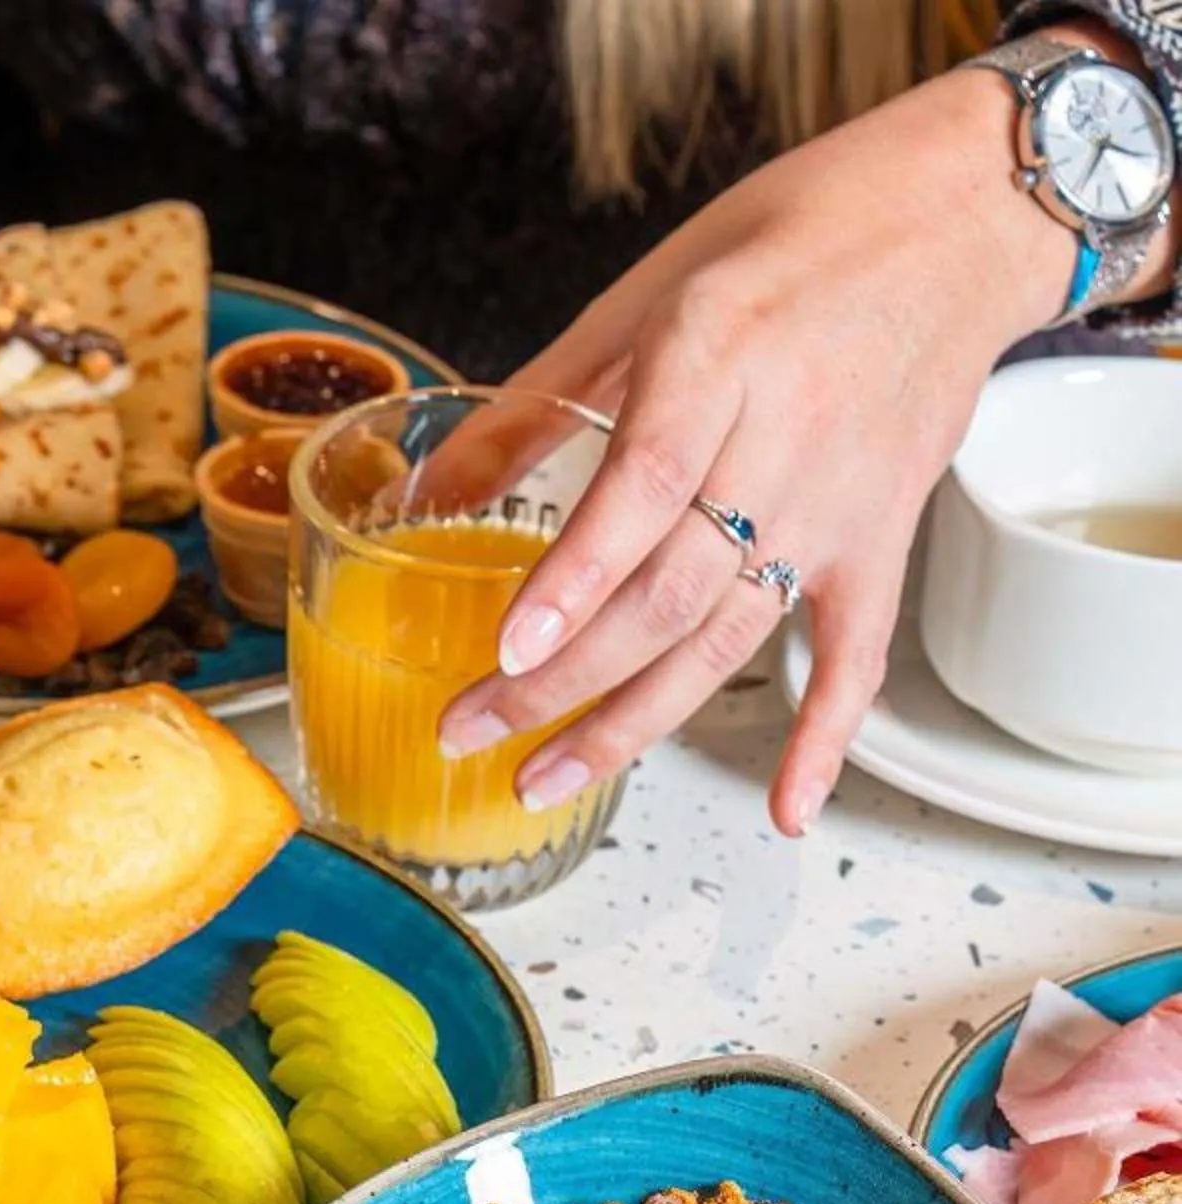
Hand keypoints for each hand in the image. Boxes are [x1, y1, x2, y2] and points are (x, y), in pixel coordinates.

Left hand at [436, 51, 1132, 834]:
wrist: (963, 215)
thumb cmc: (795, 238)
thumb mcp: (643, 295)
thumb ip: (533, 405)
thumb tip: (421, 493)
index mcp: (717, 358)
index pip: (642, 488)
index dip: (575, 579)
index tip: (509, 647)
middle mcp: (785, 439)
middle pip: (668, 591)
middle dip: (561, 679)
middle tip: (470, 731)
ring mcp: (842, 501)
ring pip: (729, 637)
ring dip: (633, 723)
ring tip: (546, 778)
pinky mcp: (886, 535)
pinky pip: (857, 653)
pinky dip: (823, 737)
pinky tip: (784, 808)